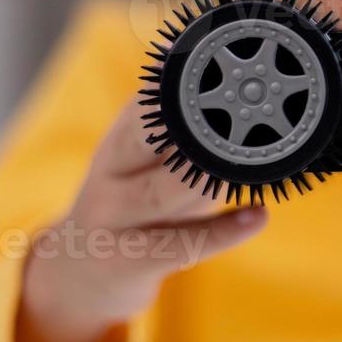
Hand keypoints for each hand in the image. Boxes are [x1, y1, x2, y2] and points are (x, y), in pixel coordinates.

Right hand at [16, 100, 268, 341]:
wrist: (82, 272)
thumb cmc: (137, 203)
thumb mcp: (150, 162)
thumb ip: (186, 133)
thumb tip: (248, 98)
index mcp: (120, 139)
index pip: (145, 104)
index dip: (180, 87)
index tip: (221, 69)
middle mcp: (109, 173)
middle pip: (142, 141)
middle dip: (185, 126)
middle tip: (238, 112)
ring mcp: (115, 219)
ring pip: (161, 194)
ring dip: (206, 178)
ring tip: (249, 168)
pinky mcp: (130, 260)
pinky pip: (181, 243)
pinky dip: (224, 231)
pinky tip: (258, 216)